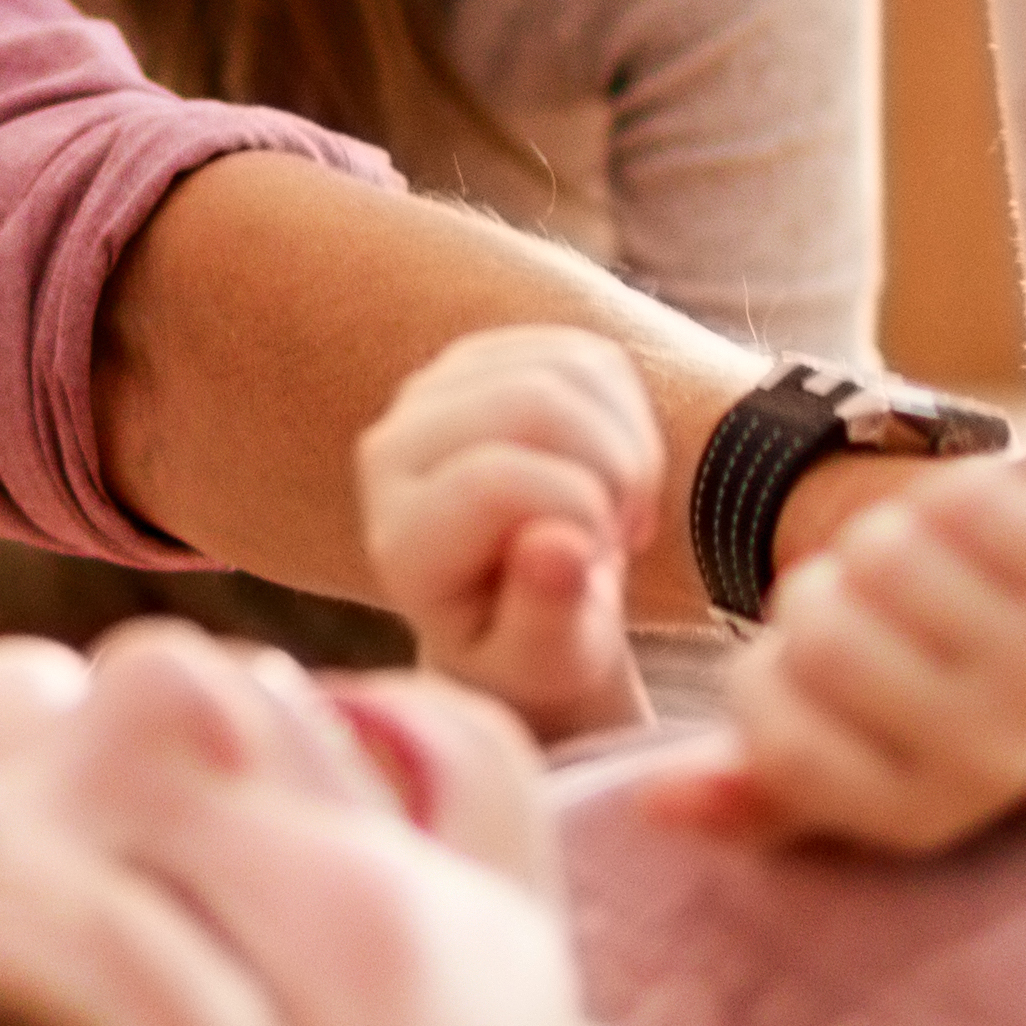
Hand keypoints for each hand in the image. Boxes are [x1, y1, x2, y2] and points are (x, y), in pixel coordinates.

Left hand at [352, 323, 655, 743]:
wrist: (520, 615)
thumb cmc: (532, 652)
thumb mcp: (547, 666)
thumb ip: (547, 618)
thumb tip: (560, 547)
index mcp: (400, 537)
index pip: (496, 480)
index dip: (578, 515)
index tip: (593, 565)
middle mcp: (393, 450)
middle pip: (535, 402)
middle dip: (611, 472)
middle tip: (617, 538)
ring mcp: (435, 393)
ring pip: (570, 371)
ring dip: (627, 449)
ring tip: (617, 515)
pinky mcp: (489, 359)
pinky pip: (592, 359)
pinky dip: (632, 421)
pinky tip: (617, 479)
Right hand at [678, 466, 1025, 855]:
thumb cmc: (950, 714)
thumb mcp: (856, 768)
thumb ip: (753, 790)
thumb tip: (652, 802)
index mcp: (925, 814)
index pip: (779, 739)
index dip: (761, 680)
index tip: (797, 669)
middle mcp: (998, 755)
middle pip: (821, 633)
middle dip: (814, 598)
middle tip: (858, 609)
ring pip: (883, 551)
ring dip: (877, 542)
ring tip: (915, 574)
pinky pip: (961, 501)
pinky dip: (948, 500)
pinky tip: (978, 539)